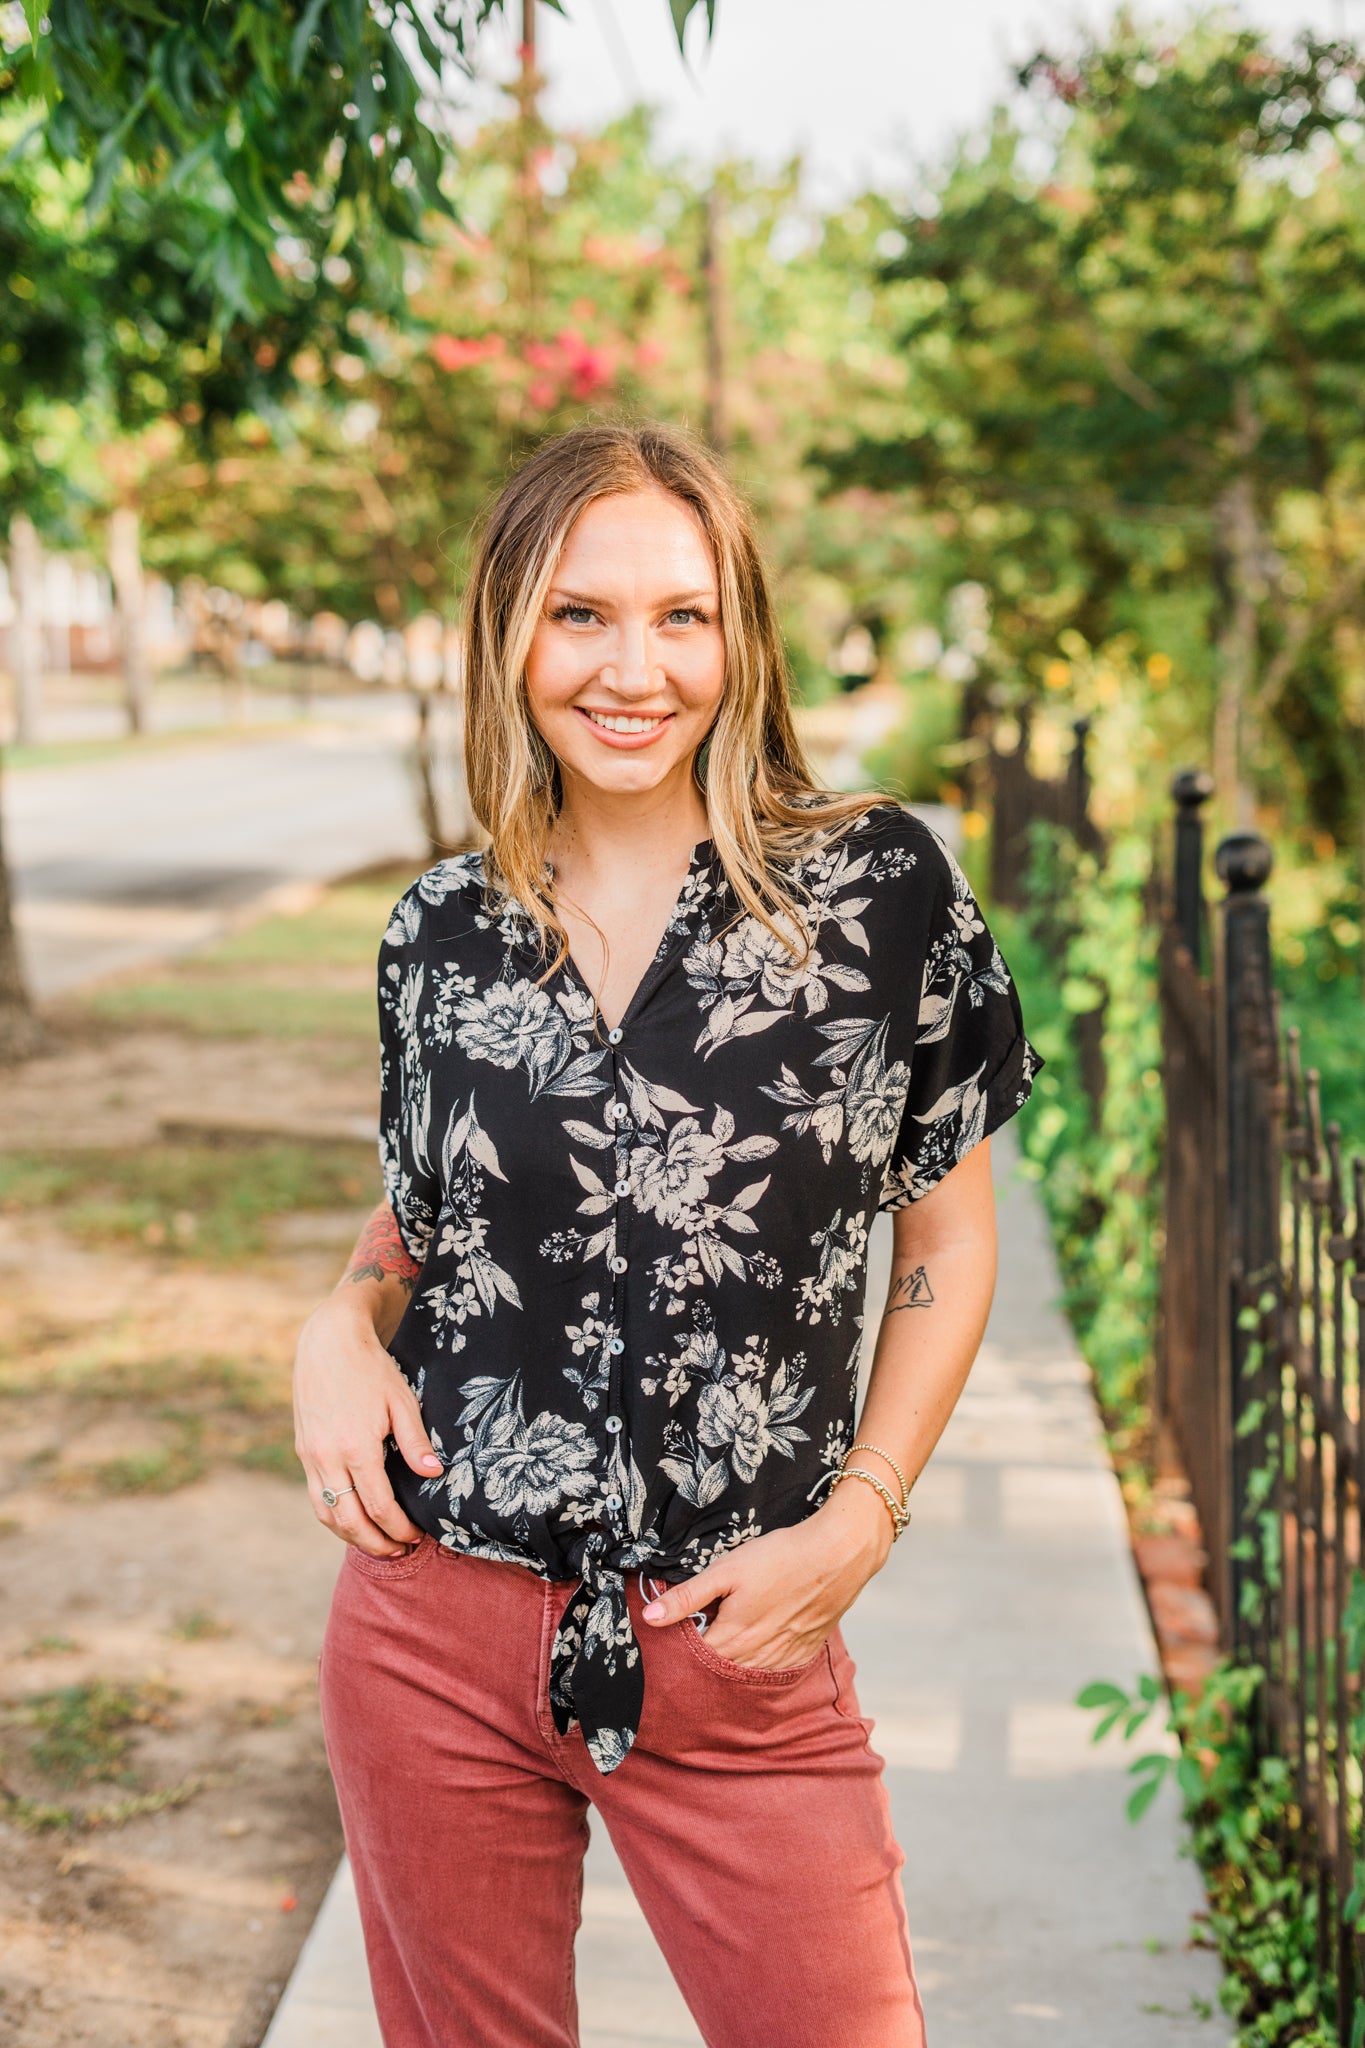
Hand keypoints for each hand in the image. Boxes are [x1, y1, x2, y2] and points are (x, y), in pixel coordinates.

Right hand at [293, 1289, 442, 1556]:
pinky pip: (315, 1496)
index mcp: (357, 1448)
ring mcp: (311, 1457)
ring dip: (351, 1536)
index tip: (417, 1537)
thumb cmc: (371, 1368)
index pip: (380, 1507)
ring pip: (326, 1514)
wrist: (329, 1342)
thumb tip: (434, 1474)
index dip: (400, 1528)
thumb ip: (416, 1441)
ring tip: (377, 1544)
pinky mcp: (304, 1451)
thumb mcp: (402, 1400)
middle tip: (401, 1552)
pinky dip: (333, 1517)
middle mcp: (328, 1458)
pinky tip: (352, 1520)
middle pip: (349, 1521)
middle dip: (376, 1543)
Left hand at [639, 1479, 893, 1669]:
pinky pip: (774, 1671)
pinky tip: (756, 1649)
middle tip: (695, 1644)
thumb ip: (687, 1597)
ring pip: (746, 1674)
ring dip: (731, 1666)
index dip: (679, 1653)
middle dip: (703, 1663)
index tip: (668, 1644)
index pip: (694, 1660)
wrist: (837, 1555)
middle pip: (719, 1672)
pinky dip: (760, 1664)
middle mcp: (756, 1657)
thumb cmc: (780, 1558)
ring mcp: (783, 1658)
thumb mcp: (726, 1570)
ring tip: (723, 1646)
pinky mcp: (803, 1652)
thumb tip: (649, 1618)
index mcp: (732, 1639)